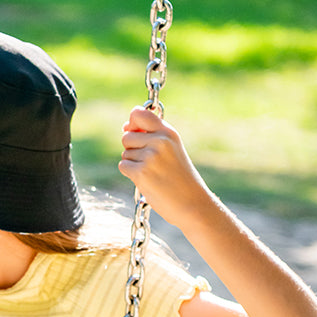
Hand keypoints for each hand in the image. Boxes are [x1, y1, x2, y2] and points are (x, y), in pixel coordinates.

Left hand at [118, 105, 210, 228]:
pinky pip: (123, 166)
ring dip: (133, 164)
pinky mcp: (141, 172)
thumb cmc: (179, 177)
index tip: (135, 131)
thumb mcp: (172, 149)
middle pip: (127, 136)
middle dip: (132, 149)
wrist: (192, 203)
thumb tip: (126, 126)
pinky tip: (147, 180)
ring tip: (153, 173)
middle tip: (151, 162)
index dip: (132, 122)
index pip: (139, 113)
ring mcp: (150, 156)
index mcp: (169, 133)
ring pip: (125, 153)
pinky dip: (131, 174)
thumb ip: (152, 135)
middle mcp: (160, 141)